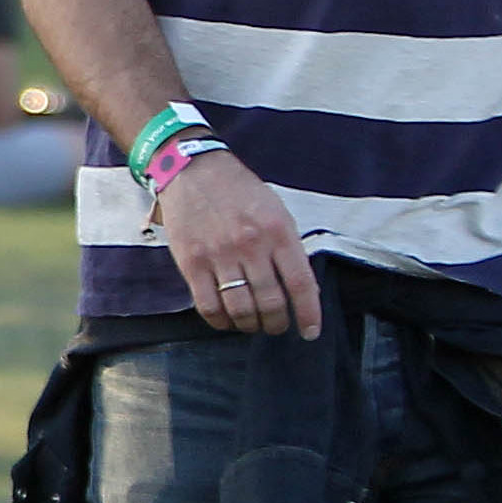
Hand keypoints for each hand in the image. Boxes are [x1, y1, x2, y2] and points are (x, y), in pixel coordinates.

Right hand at [156, 150, 319, 337]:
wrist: (193, 171)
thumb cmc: (239, 191)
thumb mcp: (275, 210)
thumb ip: (289, 247)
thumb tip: (304, 289)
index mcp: (277, 230)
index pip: (301, 283)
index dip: (309, 314)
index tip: (310, 331)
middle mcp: (251, 244)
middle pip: (271, 303)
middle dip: (277, 324)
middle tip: (276, 326)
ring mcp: (219, 255)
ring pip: (241, 310)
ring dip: (251, 326)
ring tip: (253, 324)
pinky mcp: (192, 263)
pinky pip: (209, 307)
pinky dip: (221, 321)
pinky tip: (227, 319)